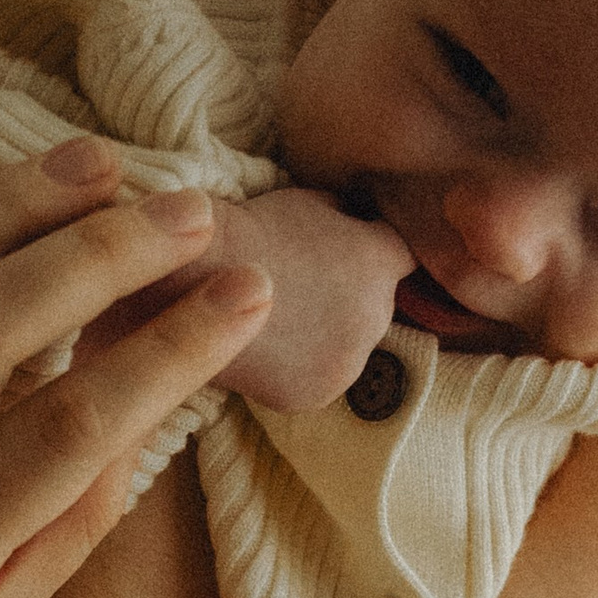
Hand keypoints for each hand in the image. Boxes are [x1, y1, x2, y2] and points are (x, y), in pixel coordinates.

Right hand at [206, 188, 409, 412]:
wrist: (193, 277)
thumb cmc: (250, 228)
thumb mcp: (313, 202)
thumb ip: (350, 220)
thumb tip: (360, 224)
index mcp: (380, 265)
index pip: (403, 258)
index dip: (373, 252)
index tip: (348, 252)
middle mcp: (377, 318)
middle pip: (378, 308)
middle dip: (351, 298)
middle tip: (304, 288)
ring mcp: (347, 364)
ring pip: (350, 349)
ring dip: (329, 338)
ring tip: (284, 320)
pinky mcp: (315, 395)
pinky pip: (320, 379)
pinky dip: (301, 368)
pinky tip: (271, 348)